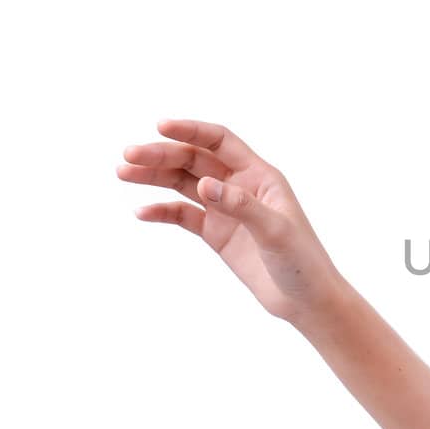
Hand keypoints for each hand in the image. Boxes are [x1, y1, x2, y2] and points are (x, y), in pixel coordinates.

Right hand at [117, 118, 348, 325]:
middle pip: (194, 160)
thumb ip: (241, 206)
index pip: (220, 142)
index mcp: (260, 176)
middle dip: (162, 155)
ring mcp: (226, 210)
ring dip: (154, 177)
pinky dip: (162, 211)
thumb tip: (204, 185)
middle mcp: (240, 187)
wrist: (306, 301)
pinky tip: (142, 212)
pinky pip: (184, 215)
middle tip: (128, 156)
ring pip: (184, 184)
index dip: (191, 131)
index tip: (160, 127)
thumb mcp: (276, 232)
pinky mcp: (217, 234)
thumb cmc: (303, 262)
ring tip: (123, 173)